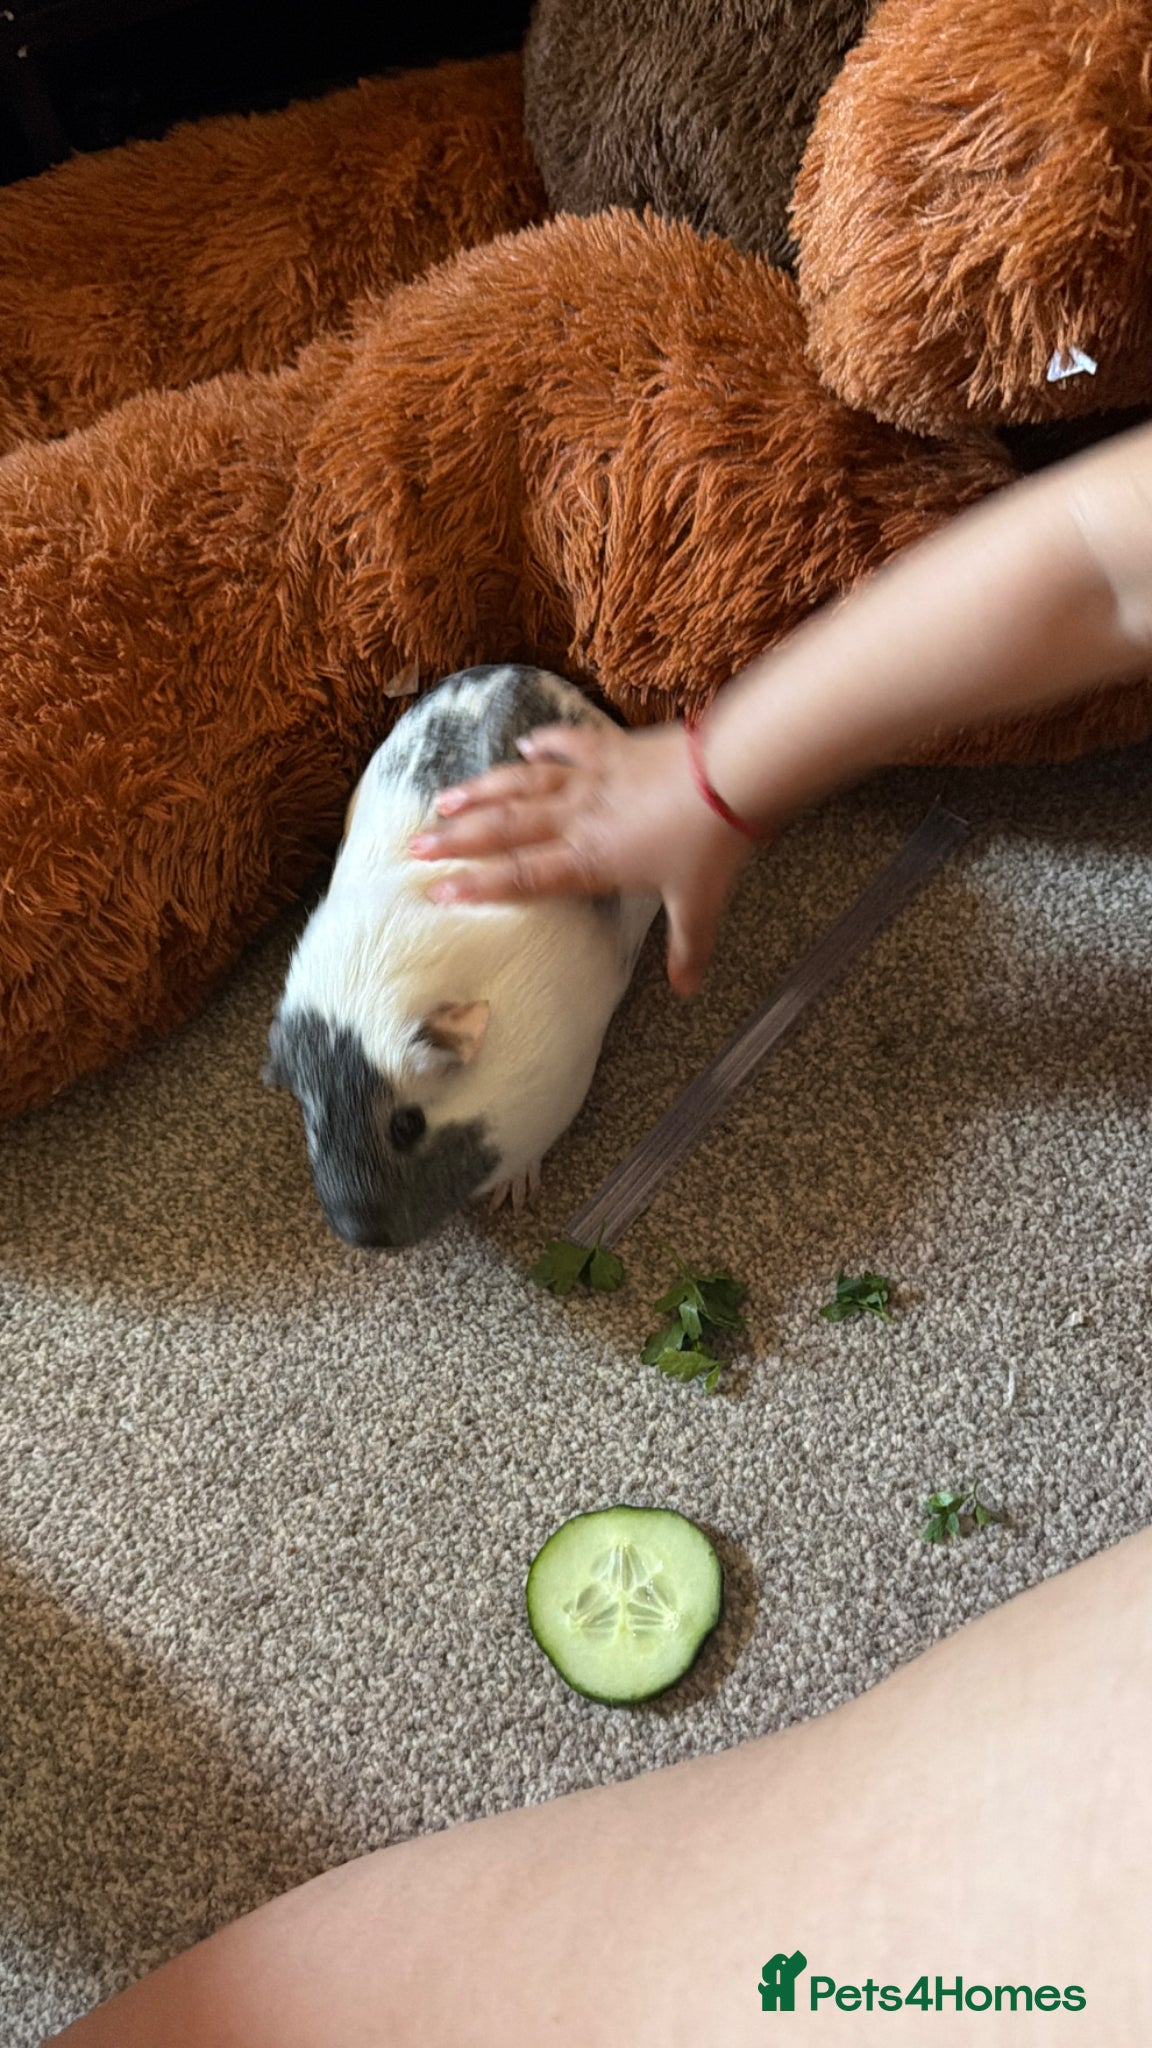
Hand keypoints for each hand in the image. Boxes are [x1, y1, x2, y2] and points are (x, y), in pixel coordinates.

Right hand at [407, 719, 756, 994]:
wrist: (731, 774)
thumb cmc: (710, 843)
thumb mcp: (699, 903)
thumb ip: (686, 946)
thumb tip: (688, 990)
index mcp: (589, 859)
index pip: (521, 876)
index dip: (477, 885)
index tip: (436, 892)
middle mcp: (576, 818)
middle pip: (505, 829)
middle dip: (456, 839)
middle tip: (414, 846)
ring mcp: (590, 779)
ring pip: (521, 785)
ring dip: (480, 791)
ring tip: (442, 799)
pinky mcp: (611, 748)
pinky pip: (568, 743)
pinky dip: (544, 743)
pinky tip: (522, 745)